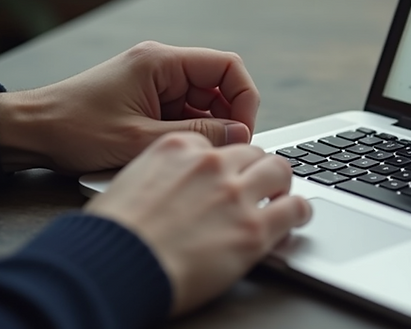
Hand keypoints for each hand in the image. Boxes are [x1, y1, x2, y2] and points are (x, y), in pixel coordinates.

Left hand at [0, 41, 259, 173]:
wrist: (28, 133)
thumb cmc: (73, 129)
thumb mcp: (140, 139)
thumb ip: (197, 135)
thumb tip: (239, 135)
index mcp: (161, 62)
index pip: (227, 67)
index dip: (243, 98)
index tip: (242, 131)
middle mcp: (160, 66)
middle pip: (218, 84)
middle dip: (229, 117)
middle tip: (226, 150)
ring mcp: (154, 83)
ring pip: (203, 102)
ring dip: (208, 128)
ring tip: (198, 156)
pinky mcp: (146, 101)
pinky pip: (184, 113)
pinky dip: (190, 133)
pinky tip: (180, 153)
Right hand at [85, 132, 311, 315]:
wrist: (113, 266)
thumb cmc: (110, 235)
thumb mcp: (126, 183)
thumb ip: (158, 175)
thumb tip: (169, 186)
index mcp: (178, 148)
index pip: (217, 144)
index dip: (225, 162)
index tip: (225, 175)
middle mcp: (211, 164)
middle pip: (252, 152)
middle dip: (256, 168)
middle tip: (258, 184)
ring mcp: (236, 195)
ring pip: (278, 170)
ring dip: (281, 183)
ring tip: (281, 196)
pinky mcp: (253, 229)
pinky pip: (294, 208)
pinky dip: (300, 211)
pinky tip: (298, 217)